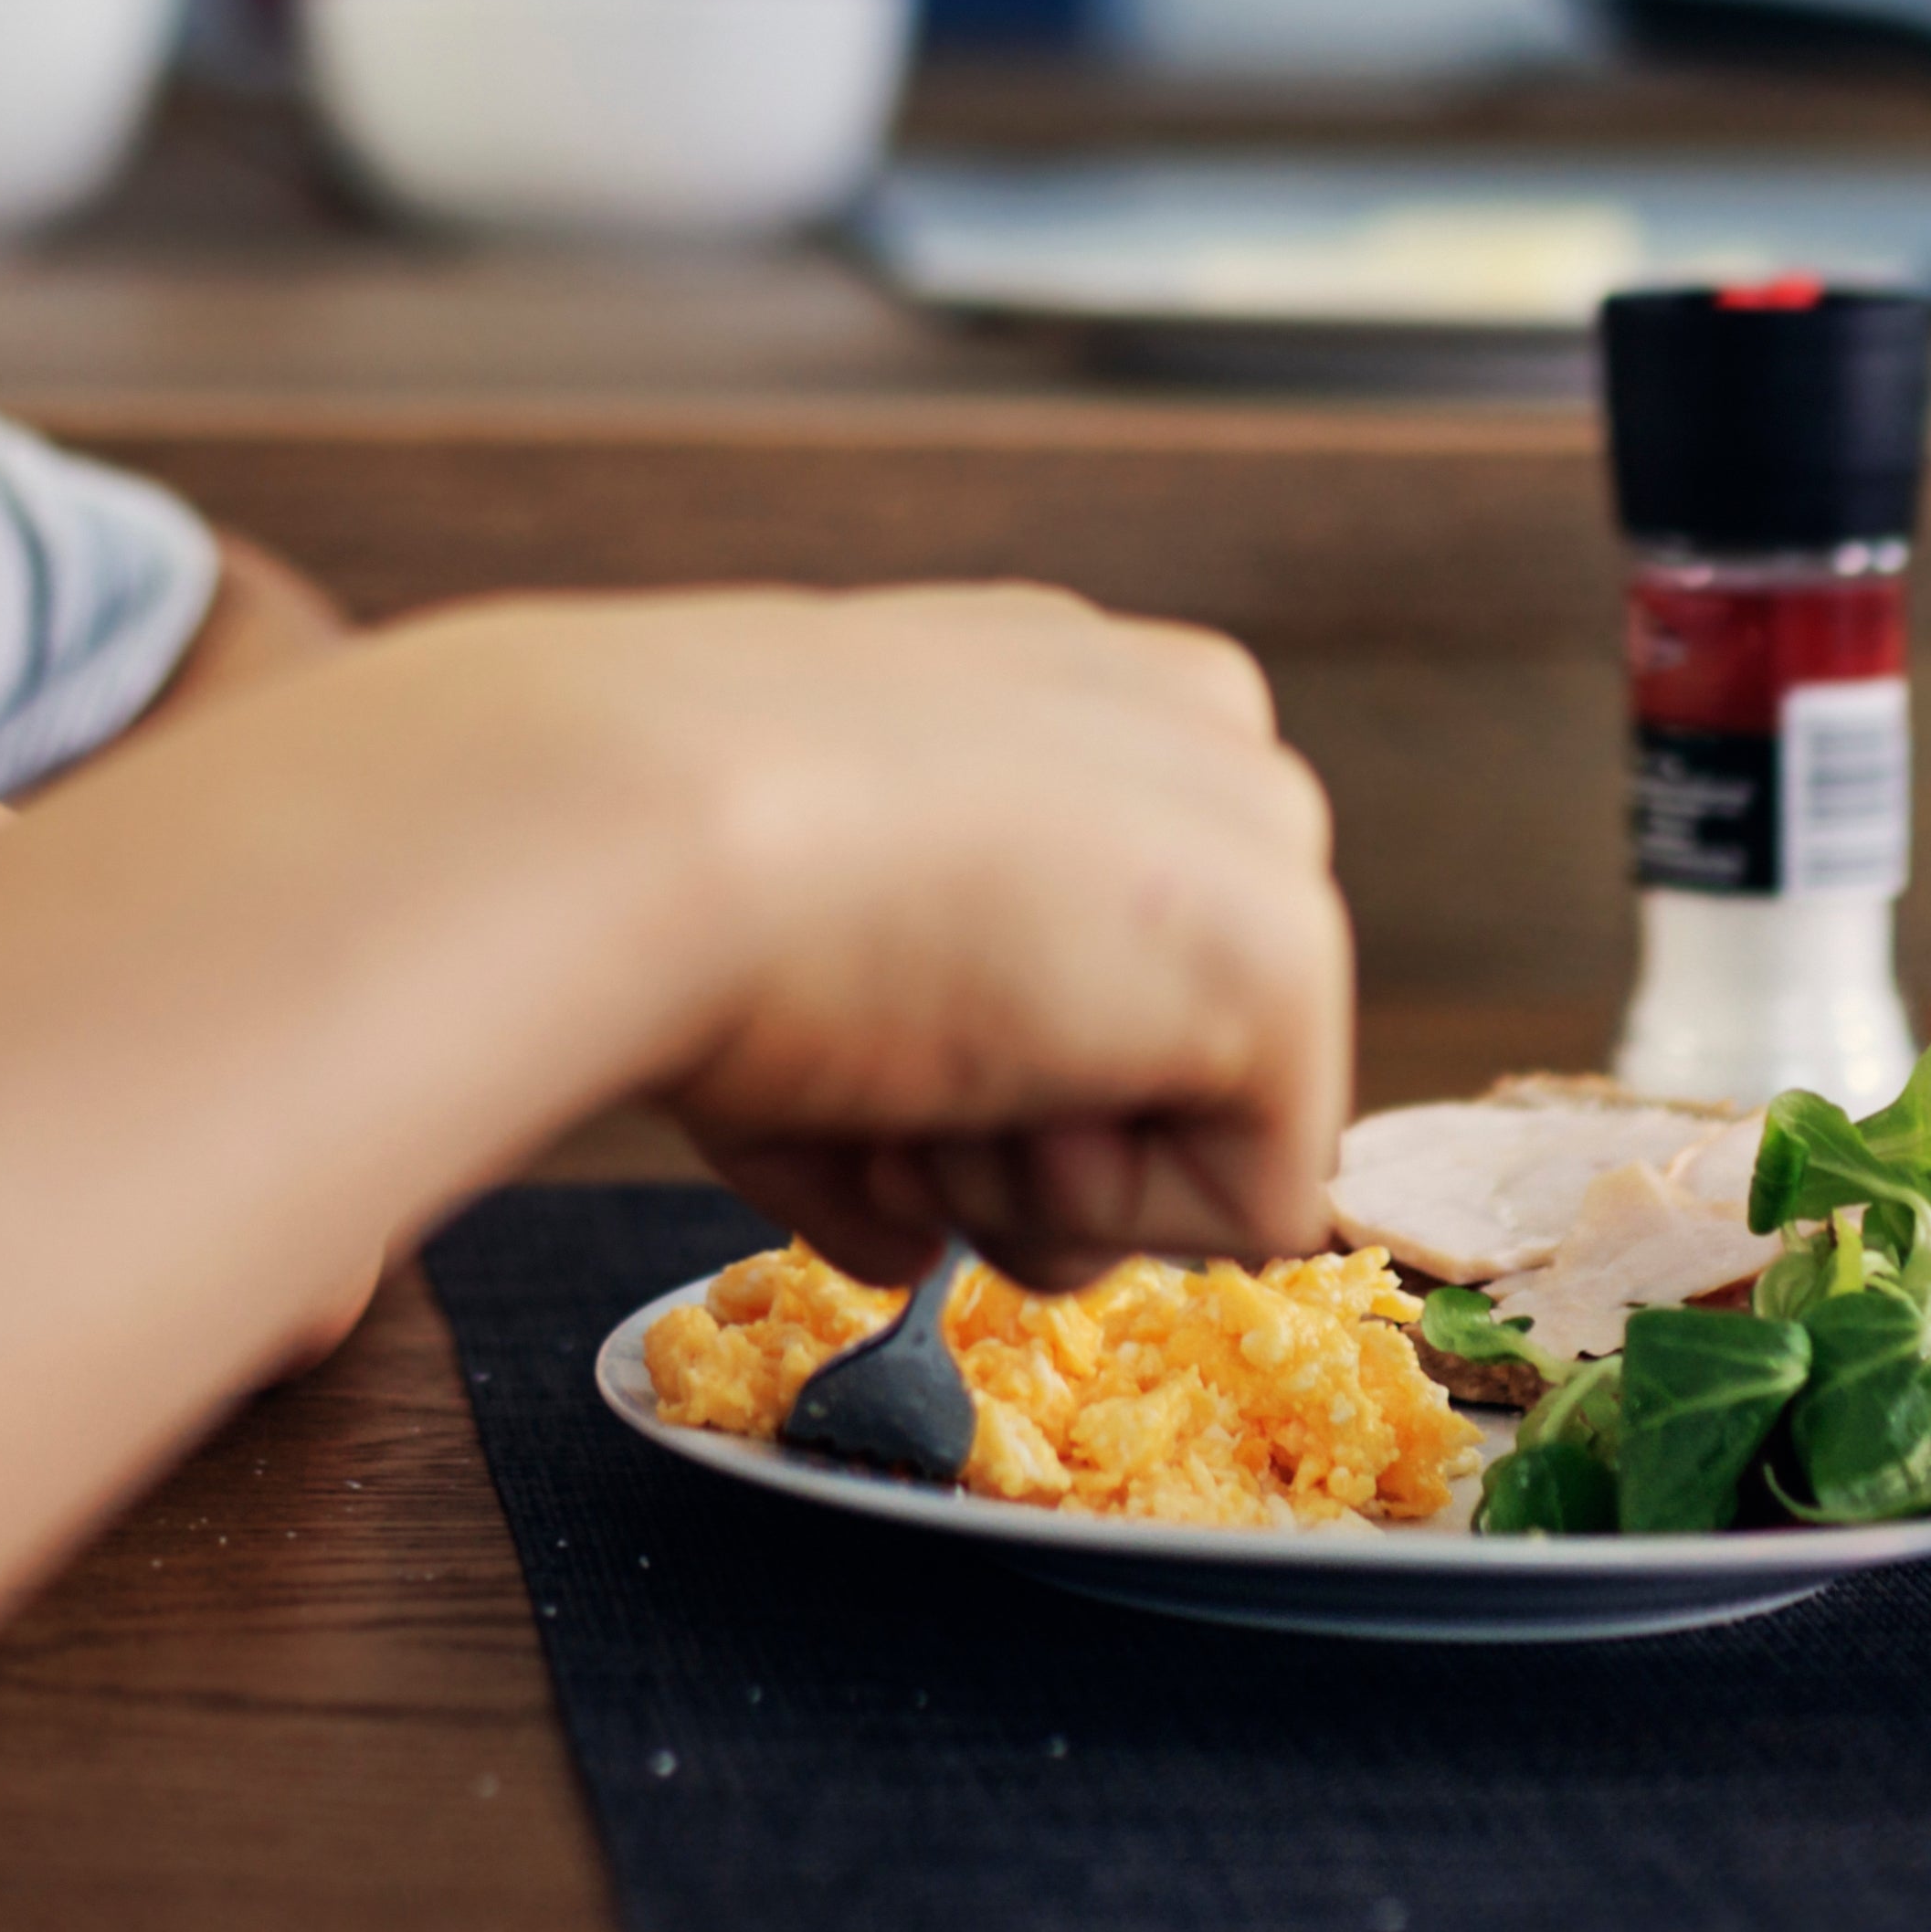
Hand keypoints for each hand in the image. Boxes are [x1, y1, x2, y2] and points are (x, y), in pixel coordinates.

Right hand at [356, 584, 1351, 1294]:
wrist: (640, 825)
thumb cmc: (659, 858)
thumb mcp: (789, 923)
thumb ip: (885, 1066)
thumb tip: (911, 1239)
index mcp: (1067, 691)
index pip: (1097, 949)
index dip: (972, 1055)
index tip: (853, 1025)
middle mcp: (1185, 736)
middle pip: (1155, 1042)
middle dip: (1005, 1128)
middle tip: (872, 1073)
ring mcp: (1259, 836)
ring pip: (1200, 1128)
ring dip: (1034, 1182)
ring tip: (904, 1074)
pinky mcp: (1290, 957)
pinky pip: (1253, 1205)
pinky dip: (1103, 1221)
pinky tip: (984, 1101)